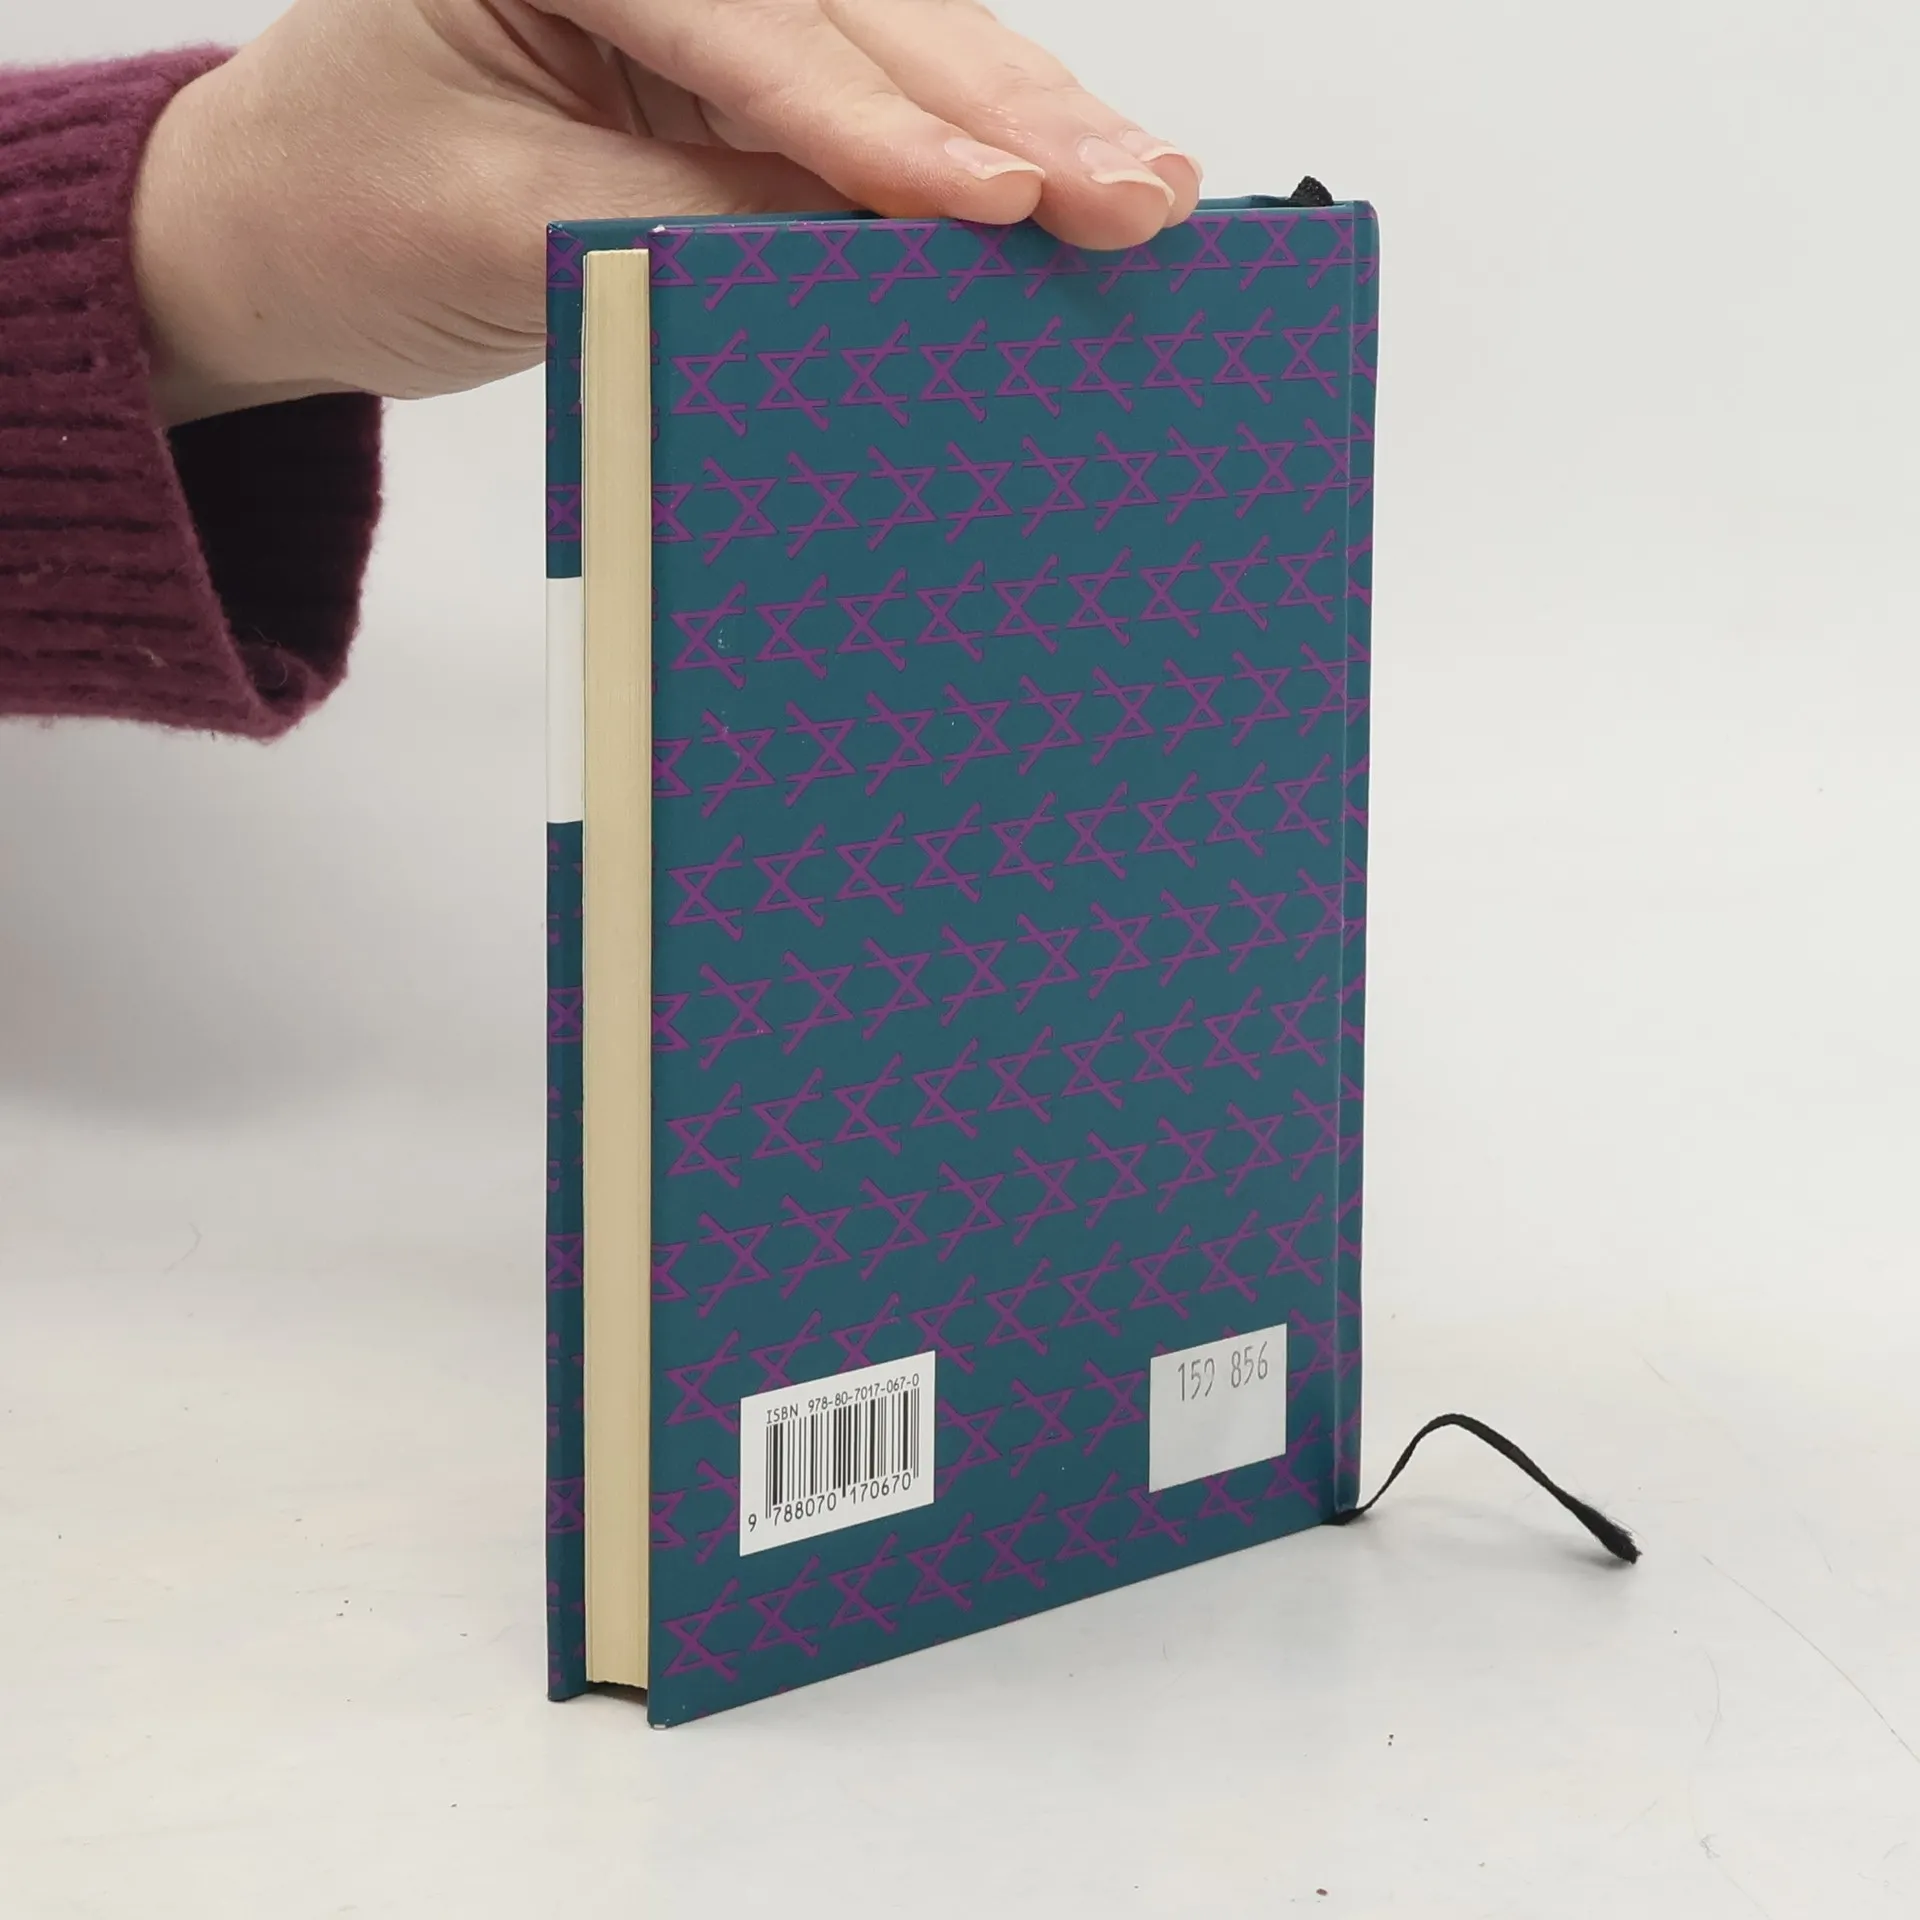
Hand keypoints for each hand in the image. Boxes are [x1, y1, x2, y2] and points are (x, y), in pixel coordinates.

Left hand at [132, 0, 1202, 424]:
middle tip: (1140, 190)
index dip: (880, 129)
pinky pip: (875, 111)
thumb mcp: (495, 223)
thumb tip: (865, 253)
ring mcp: (711, 10)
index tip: (996, 201)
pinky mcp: (740, 80)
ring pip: (900, 51)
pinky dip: (973, 155)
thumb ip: (679, 223)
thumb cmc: (342, 207)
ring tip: (1144, 184)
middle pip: (866, 21)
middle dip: (1012, 113)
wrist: (279, 232)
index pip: (753, 34)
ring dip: (1030, 122)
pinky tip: (1066, 181)